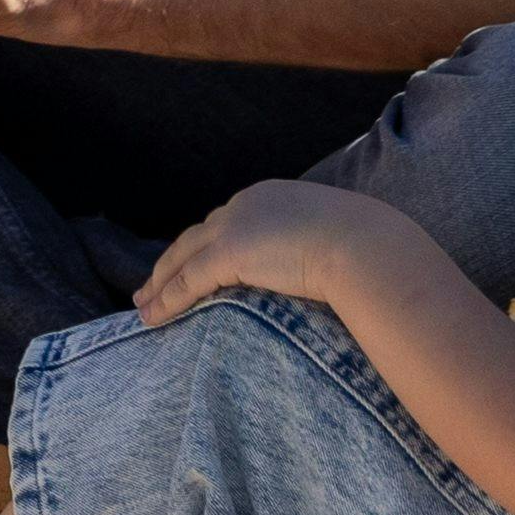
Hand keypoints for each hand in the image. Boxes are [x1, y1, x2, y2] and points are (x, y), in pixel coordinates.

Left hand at [135, 177, 420, 330]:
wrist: (369, 247)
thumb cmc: (368, 249)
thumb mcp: (339, 240)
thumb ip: (319, 249)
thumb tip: (328, 271)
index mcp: (272, 197)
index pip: (227, 222)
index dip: (206, 245)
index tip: (192, 262)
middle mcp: (246, 205)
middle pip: (196, 236)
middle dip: (172, 261)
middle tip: (152, 284)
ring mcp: (235, 226)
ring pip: (183, 258)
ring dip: (160, 283)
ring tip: (144, 305)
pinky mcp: (229, 253)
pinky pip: (188, 281)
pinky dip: (167, 300)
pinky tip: (153, 317)